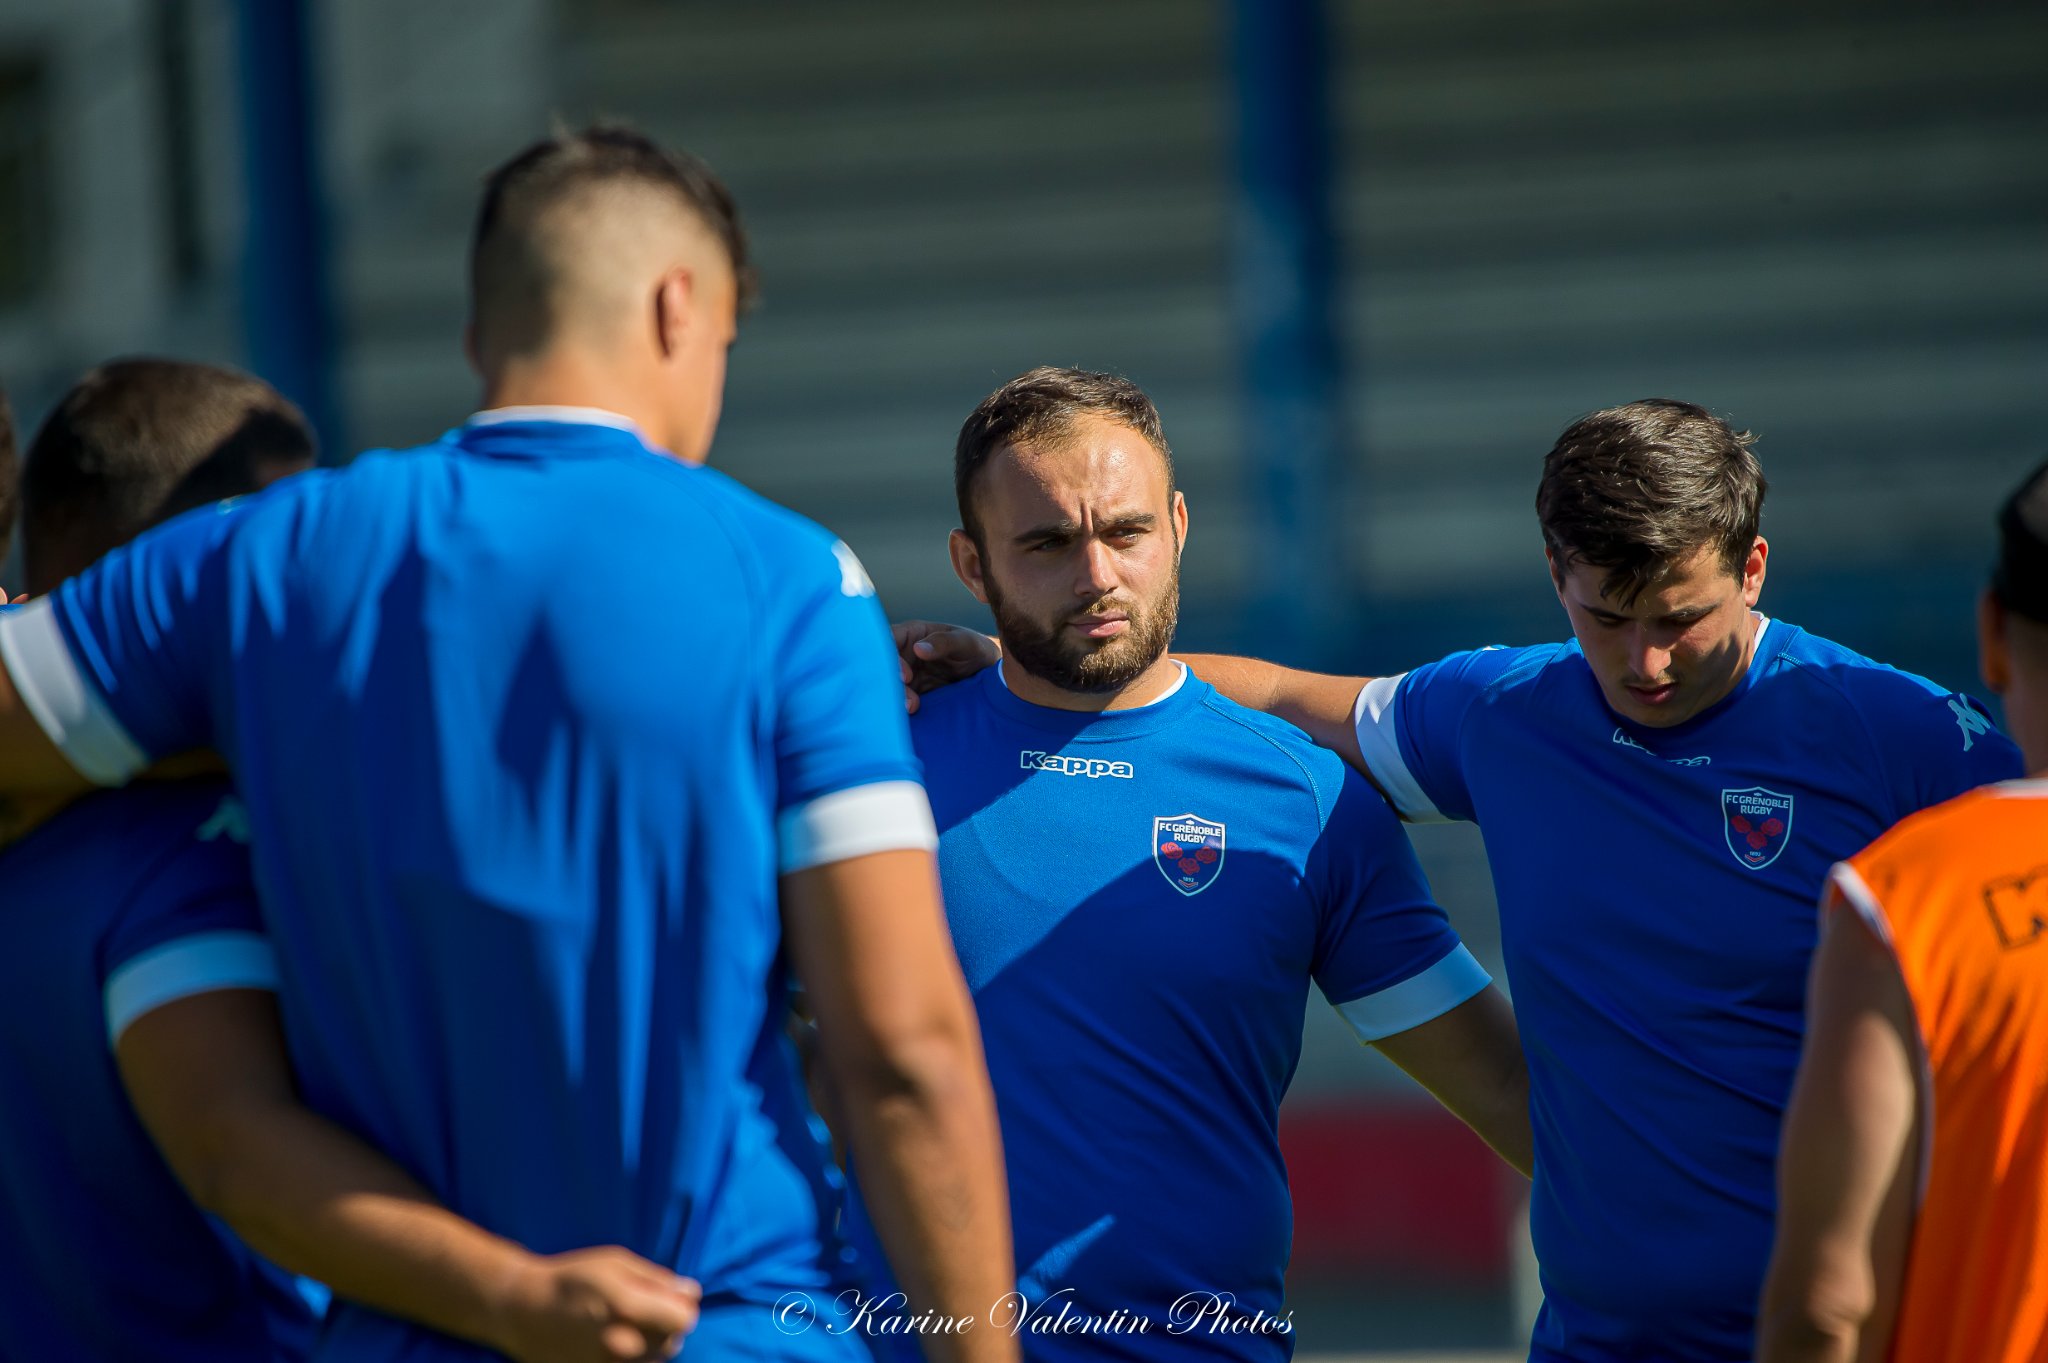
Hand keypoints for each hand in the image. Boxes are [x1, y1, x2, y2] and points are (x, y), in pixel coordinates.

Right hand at [489, 1247, 701, 1362]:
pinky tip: (614, 1340)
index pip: (684, 1320)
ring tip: (625, 1324)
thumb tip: (692, 1293)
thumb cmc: (572, 1279)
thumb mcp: (616, 1263)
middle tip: (642, 1309)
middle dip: (666, 1324)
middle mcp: (622, 1344)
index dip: (682, 1307)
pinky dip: (633, 1357)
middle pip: (673, 1341)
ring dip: (651, 1343)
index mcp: (628, 1308)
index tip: (671, 1299)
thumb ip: (657, 1280)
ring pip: (655, 1359)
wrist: (524, 1311)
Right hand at [893, 620, 1000, 712]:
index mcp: (912, 634)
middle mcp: (904, 654)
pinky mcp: (912, 693)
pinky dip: (901, 708)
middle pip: (884, 667)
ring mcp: (906, 675)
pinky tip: (910, 715)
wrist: (988, 675)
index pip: (888, 641)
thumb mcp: (966, 642)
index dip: (889, 657)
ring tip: (913, 707)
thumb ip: (945, 643)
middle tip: (909, 700)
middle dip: (890, 684)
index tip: (906, 676)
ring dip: (896, 698)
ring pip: (889, 686)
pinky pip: (899, 700)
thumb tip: (918, 648)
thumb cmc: (976, 649)